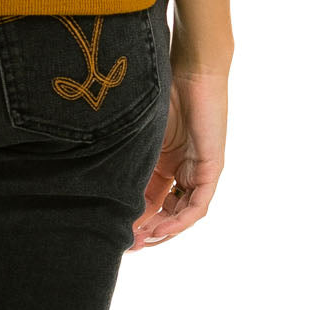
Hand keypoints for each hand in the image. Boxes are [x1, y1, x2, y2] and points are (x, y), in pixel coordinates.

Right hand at [126, 60, 228, 250]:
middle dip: (146, 228)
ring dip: (162, 229)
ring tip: (141, 240)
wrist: (193, 65)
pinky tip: (162, 228)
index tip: (114, 227)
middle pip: (164, 208)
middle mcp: (181, 166)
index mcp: (164, 156)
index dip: (133, 214)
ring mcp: (197, 168)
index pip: (149, 195)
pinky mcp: (211, 168)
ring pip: (181, 211)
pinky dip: (180, 219)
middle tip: (126, 244)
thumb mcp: (140, 128)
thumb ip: (130, 152)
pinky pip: (197, 204)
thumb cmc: (162, 84)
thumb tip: (98, 172)